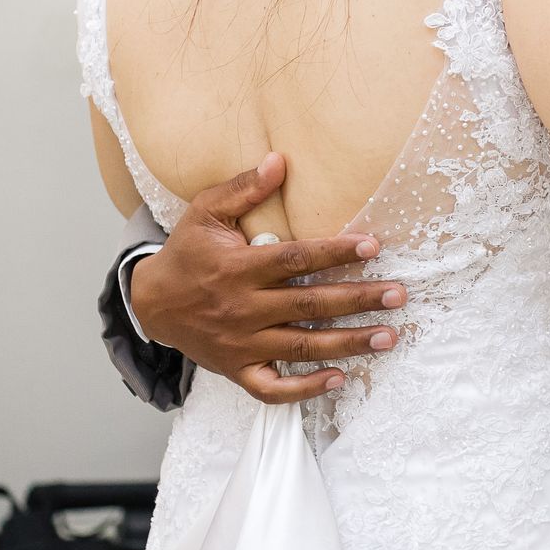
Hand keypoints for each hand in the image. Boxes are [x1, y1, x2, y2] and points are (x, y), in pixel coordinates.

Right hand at [128, 153, 405, 402]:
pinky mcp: (236, 370)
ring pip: (300, 348)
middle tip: (398, 294)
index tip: (372, 246)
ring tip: (388, 337)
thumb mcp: (206, 212)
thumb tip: (279, 160)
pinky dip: (304, 389)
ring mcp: (240, 344)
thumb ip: (243, 188)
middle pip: (308, 306)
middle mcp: (242, 309)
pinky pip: (271, 388)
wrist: (151, 303)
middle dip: (357, 300)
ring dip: (347, 344)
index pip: (294, 260)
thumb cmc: (188, 253)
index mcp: (238, 269)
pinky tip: (340, 377)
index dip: (334, 253)